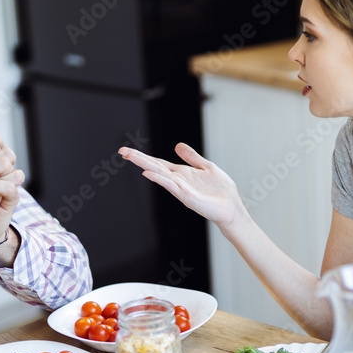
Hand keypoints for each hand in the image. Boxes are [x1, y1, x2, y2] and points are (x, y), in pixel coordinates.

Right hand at [119, 143, 243, 227]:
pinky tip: (148, 173)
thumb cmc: (221, 190)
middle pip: (154, 167)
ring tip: (131, 156)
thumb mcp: (206, 167)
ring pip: (159, 174)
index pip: (158, 163)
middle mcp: (177, 181)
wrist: (231, 207)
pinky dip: (159, 179)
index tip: (126, 150)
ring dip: (145, 165)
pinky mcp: (187, 197)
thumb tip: (177, 145)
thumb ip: (192, 157)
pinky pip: (171, 186)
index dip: (143, 156)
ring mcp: (180, 189)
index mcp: (180, 173)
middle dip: (138, 158)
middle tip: (121, 150)